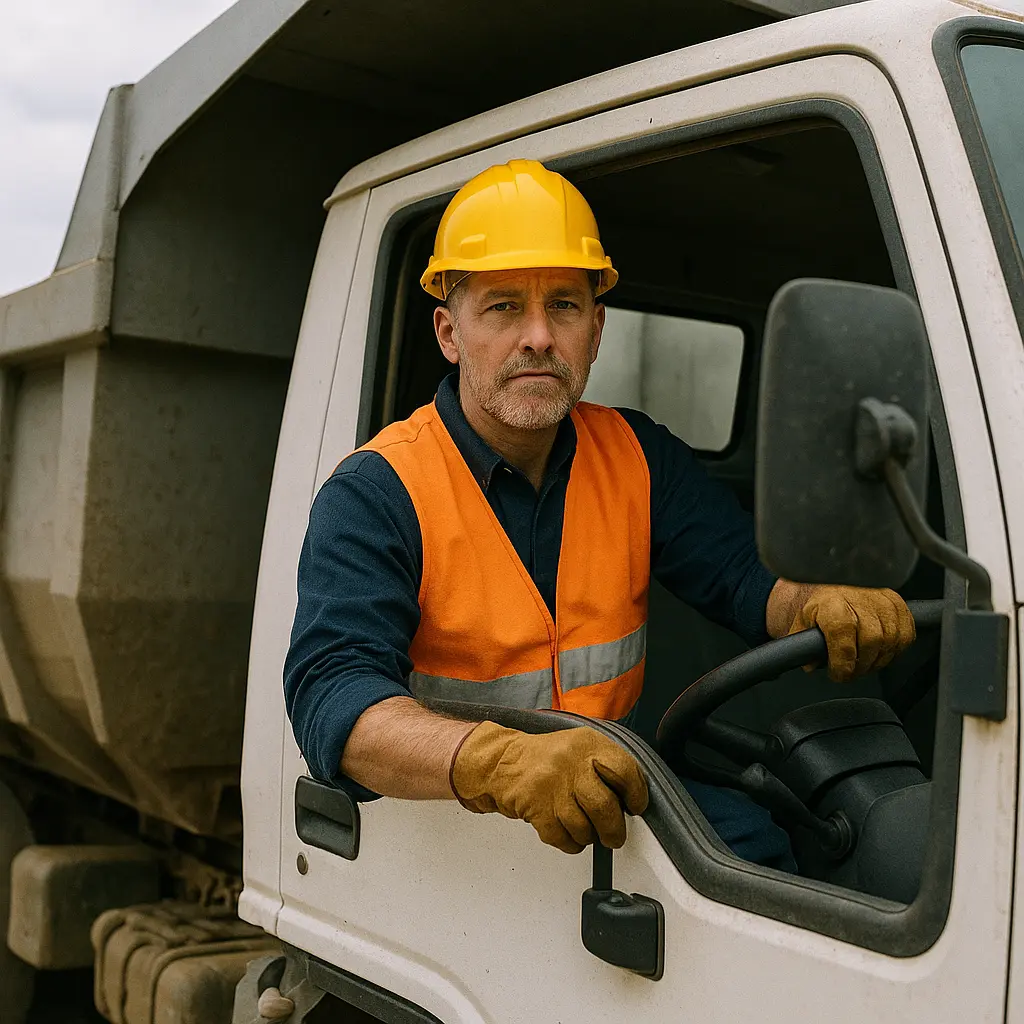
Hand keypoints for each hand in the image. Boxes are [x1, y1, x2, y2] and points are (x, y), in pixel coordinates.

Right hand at [450, 723, 648, 853]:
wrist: (501, 761)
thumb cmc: (547, 759)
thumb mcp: (579, 746)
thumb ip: (606, 766)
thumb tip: (632, 798)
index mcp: (587, 744)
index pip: (623, 770)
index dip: (636, 793)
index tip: (635, 805)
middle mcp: (570, 763)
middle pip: (604, 806)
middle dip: (613, 829)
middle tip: (614, 835)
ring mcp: (551, 786)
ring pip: (583, 828)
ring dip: (588, 836)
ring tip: (584, 827)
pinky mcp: (535, 808)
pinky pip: (562, 839)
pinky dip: (569, 842)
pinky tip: (566, 830)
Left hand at [789, 586, 915, 681]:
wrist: (834, 581)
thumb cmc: (821, 603)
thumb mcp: (803, 621)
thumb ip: (803, 644)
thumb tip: (810, 664)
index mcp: (833, 603)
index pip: (843, 638)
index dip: (843, 664)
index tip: (839, 673)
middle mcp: (860, 598)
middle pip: (872, 642)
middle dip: (862, 665)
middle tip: (851, 671)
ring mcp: (883, 599)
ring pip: (891, 641)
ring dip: (878, 660)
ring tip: (863, 661)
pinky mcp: (899, 604)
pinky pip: (905, 636)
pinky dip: (894, 649)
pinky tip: (879, 650)